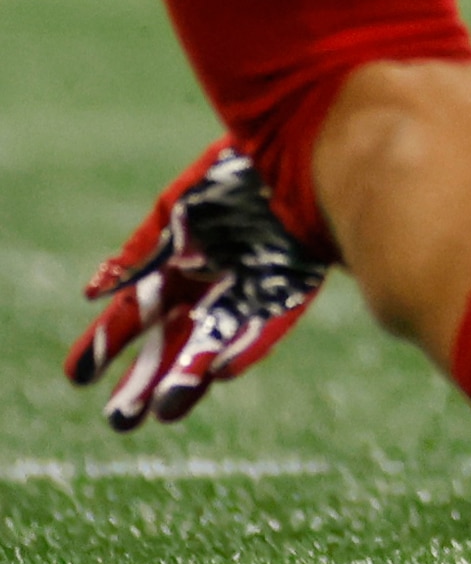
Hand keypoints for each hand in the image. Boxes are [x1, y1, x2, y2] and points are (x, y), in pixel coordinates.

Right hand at [65, 144, 326, 430]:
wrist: (300, 143)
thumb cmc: (235, 172)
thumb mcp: (178, 213)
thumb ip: (141, 253)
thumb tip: (93, 292)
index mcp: (177, 264)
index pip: (134, 314)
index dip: (106, 344)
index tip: (78, 377)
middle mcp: (212, 285)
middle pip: (174, 342)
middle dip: (147, 381)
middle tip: (121, 420)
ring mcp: (253, 289)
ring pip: (217, 343)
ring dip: (191, 377)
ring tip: (164, 411)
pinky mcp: (293, 287)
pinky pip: (267, 325)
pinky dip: (244, 347)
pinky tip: (220, 372)